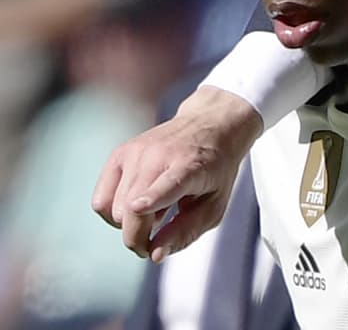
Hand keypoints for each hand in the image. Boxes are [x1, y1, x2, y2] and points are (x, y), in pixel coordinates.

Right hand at [91, 85, 262, 261]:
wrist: (210, 124)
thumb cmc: (215, 170)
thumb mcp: (215, 204)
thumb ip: (186, 231)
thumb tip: (154, 255)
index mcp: (191, 166)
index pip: (168, 184)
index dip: (151, 199)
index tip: (138, 207)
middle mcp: (159, 156)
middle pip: (130, 210)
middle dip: (138, 238)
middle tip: (155, 239)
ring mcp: (135, 152)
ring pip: (112, 210)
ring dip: (130, 223)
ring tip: (157, 210)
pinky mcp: (119, 154)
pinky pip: (100, 200)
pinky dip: (114, 213)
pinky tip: (137, 205)